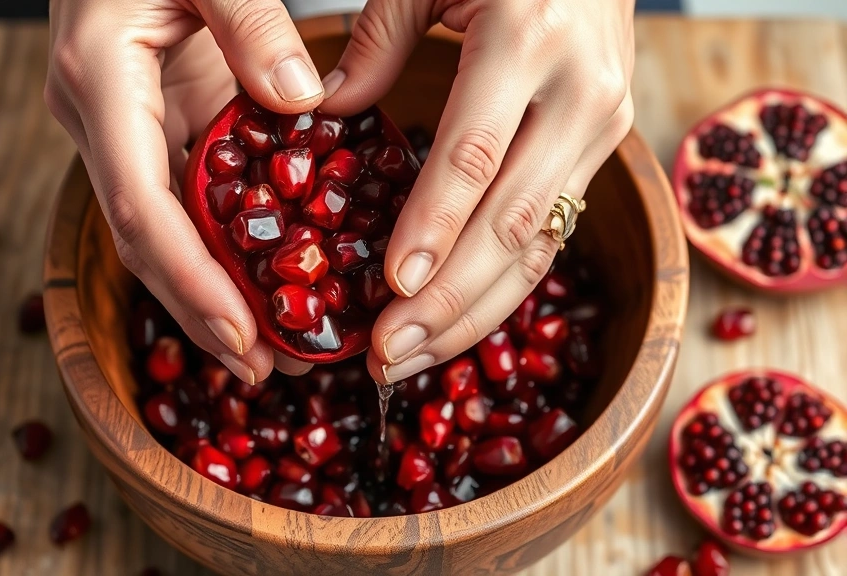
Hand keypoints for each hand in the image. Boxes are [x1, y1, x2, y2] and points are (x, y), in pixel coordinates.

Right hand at [45, 0, 326, 382]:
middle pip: (149, 241)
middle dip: (206, 312)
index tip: (243, 337)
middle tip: (271, 369)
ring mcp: (123, 128)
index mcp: (99, 81)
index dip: (191, 280)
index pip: (142, 205)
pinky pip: (186, 201)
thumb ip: (251, 22)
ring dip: (217, 294)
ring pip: (166, 231)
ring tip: (279, 349)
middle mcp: (101, 120)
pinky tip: (268, 282)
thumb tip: (302, 102)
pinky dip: (226, 248)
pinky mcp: (151, 125)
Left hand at [321, 0, 635, 382]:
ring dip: (474, 312)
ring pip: (539, 244)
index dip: (431, 229)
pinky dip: (500, 284)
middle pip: (512, 221)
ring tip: (411, 356)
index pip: (472, 157)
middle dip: (448, 301)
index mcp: (528, 39)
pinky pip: (549, 233)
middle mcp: (580, 94)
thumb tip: (316, 116)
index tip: (388, 291)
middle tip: (387, 354)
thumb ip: (373, 44)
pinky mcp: (602, 151)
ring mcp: (601, 128)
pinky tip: (454, 318)